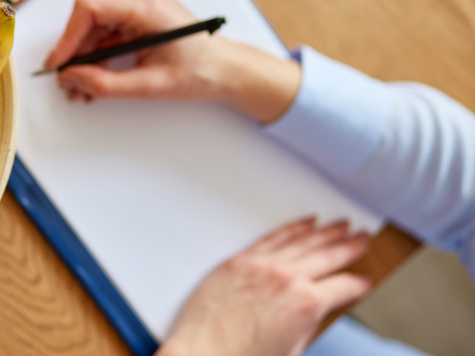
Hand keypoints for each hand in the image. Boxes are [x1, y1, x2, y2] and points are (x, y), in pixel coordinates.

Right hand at [43, 0, 301, 121]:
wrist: (225, 71)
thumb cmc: (201, 72)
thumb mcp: (150, 85)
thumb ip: (106, 84)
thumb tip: (72, 79)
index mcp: (147, 6)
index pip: (90, 8)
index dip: (68, 36)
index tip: (59, 63)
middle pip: (89, 19)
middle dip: (75, 53)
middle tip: (67, 82)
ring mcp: (140, 7)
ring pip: (95, 29)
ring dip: (84, 59)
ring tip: (79, 89)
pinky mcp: (139, 19)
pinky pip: (108, 34)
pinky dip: (98, 58)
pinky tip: (93, 82)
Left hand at [156, 217, 371, 355]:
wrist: (202, 353)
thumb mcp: (291, 349)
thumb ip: (308, 324)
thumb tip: (318, 308)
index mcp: (307, 304)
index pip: (345, 286)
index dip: (359, 283)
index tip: (365, 280)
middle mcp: (288, 279)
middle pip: (329, 255)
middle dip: (350, 246)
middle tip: (364, 238)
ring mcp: (263, 265)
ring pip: (303, 241)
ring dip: (327, 232)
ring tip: (343, 225)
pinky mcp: (240, 260)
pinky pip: (273, 237)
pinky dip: (293, 228)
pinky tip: (306, 223)